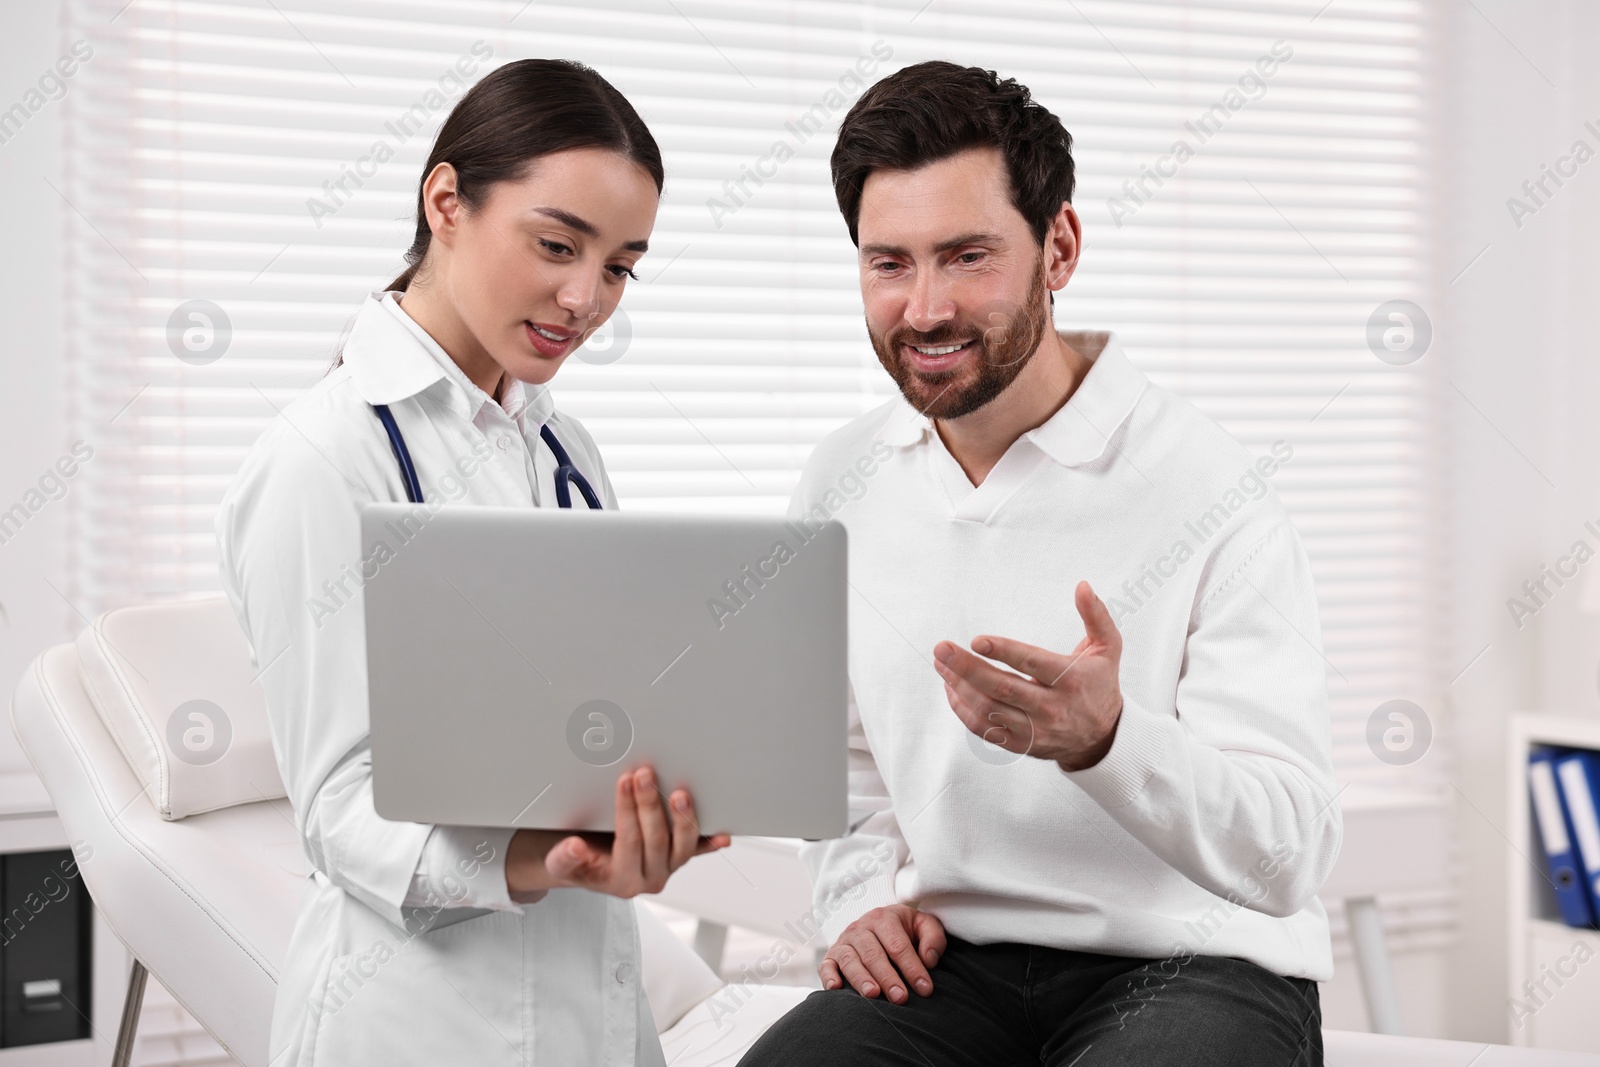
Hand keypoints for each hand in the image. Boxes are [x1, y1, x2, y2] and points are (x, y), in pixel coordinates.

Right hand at [505, 765, 729, 899]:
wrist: (587, 868)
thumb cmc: (575, 861)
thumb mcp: (560, 862)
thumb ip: (566, 858)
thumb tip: (575, 847)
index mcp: (621, 881)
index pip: (628, 841)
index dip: (626, 811)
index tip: (624, 781)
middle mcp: (650, 878)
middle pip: (657, 840)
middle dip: (650, 804)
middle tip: (645, 774)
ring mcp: (668, 868)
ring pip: (683, 847)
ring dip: (684, 819)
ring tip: (680, 792)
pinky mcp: (678, 858)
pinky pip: (697, 851)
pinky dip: (710, 843)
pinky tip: (723, 835)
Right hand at [820, 904, 945, 1003]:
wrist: (877, 924)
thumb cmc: (905, 931)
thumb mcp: (923, 926)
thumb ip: (933, 938)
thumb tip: (929, 960)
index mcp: (884, 918)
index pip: (898, 945)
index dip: (912, 968)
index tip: (925, 988)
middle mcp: (860, 928)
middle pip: (874, 954)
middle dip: (888, 978)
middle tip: (901, 998)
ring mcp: (844, 942)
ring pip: (850, 960)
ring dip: (861, 979)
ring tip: (873, 995)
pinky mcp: (831, 956)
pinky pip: (826, 966)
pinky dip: (829, 977)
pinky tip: (836, 989)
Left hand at [934, 580, 1123, 770]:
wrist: (1103, 738)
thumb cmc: (1099, 683)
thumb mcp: (1108, 648)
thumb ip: (1096, 615)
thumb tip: (1082, 585)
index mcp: (1071, 679)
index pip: (1032, 664)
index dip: (1004, 651)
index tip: (977, 640)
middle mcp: (1052, 707)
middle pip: (1002, 688)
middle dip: (967, 668)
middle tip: (942, 648)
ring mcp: (1035, 730)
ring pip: (989, 710)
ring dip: (959, 687)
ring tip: (941, 664)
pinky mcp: (1021, 745)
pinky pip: (985, 729)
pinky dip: (963, 710)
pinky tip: (951, 688)